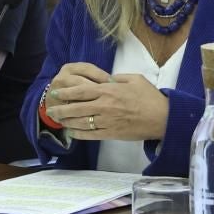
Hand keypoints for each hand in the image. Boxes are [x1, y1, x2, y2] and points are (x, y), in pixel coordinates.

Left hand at [45, 63, 168, 141]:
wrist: (162, 118)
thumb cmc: (150, 97)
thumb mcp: (135, 79)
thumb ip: (117, 78)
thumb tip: (106, 79)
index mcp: (109, 91)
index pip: (82, 90)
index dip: (66, 92)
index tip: (56, 92)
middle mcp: (104, 106)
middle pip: (76, 108)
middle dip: (61, 109)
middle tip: (50, 109)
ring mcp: (107, 122)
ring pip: (81, 123)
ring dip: (67, 122)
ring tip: (58, 121)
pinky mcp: (111, 134)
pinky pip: (91, 135)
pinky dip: (79, 134)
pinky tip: (72, 132)